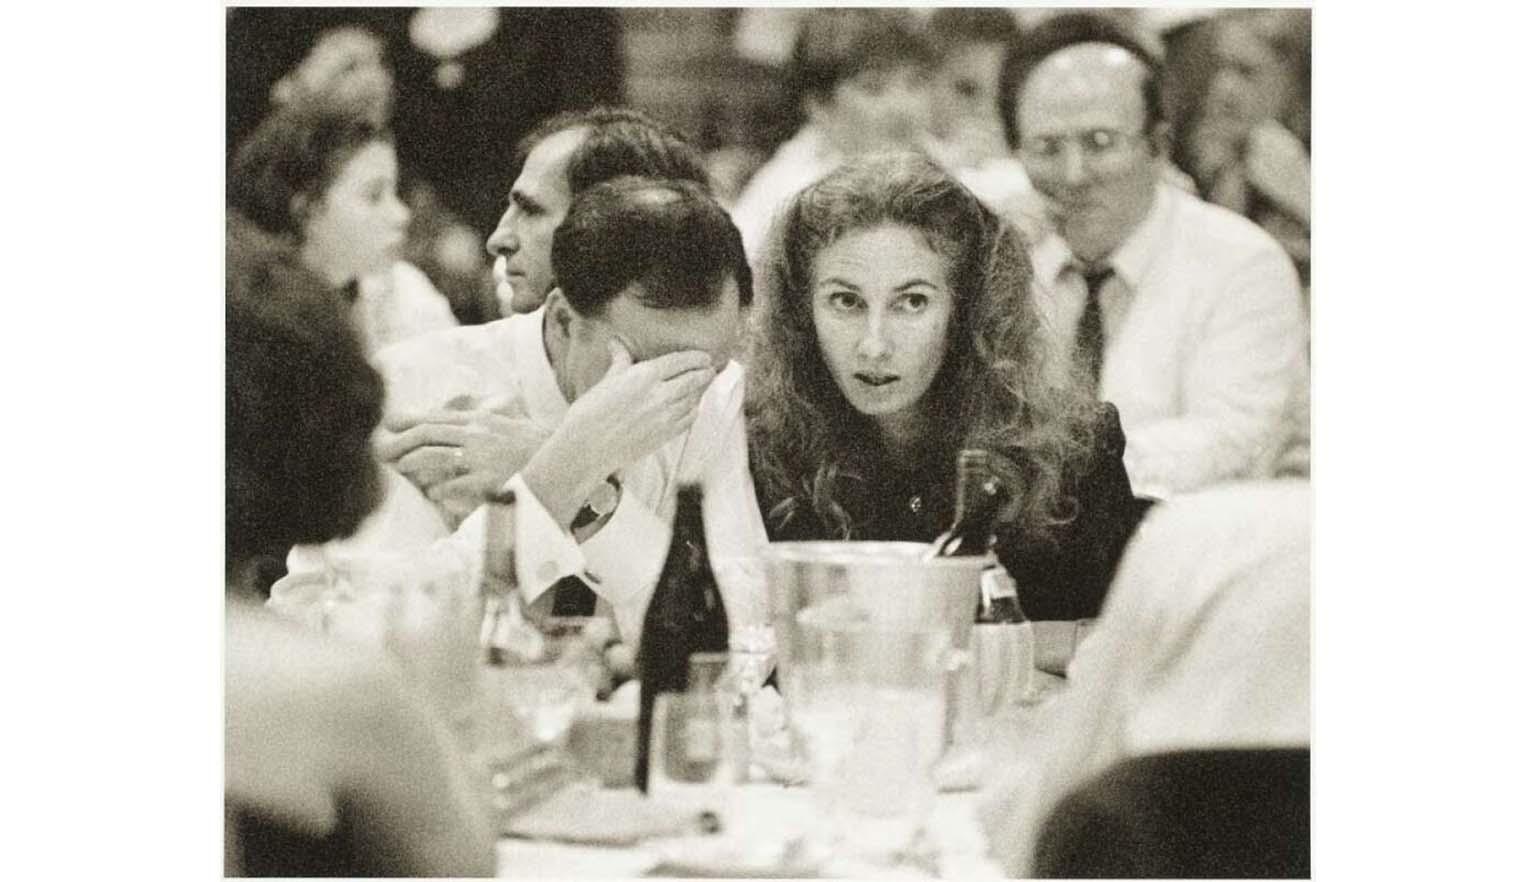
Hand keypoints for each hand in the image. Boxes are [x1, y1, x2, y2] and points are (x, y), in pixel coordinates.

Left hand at [378, 396, 552, 525]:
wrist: (568, 461)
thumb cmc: (540, 447)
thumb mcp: (513, 424)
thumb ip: (488, 421)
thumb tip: (467, 420)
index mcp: (482, 421)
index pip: (437, 417)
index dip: (409, 419)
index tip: (389, 423)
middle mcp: (478, 435)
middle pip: (428, 433)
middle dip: (401, 440)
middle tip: (382, 448)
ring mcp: (482, 458)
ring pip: (435, 456)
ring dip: (413, 462)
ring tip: (401, 468)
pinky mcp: (489, 481)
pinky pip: (454, 485)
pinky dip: (439, 489)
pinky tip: (432, 493)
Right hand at [522, 339, 715, 525]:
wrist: (587, 448)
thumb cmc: (591, 411)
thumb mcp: (607, 380)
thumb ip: (620, 361)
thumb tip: (615, 343)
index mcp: (646, 375)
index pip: (681, 361)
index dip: (697, 358)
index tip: (704, 357)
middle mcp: (661, 394)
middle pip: (694, 380)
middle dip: (705, 373)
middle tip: (710, 370)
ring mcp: (666, 417)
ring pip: (694, 399)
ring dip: (700, 392)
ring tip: (701, 387)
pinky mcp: (665, 435)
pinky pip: (688, 419)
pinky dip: (693, 411)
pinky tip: (691, 408)